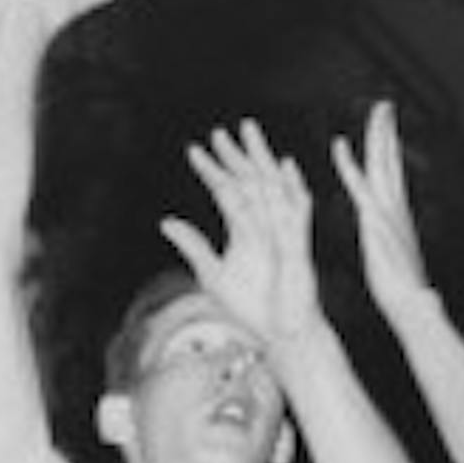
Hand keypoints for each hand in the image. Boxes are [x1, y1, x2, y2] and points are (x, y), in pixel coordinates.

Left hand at [159, 120, 321, 352]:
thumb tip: (165, 222)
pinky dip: (294, 188)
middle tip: (218, 132)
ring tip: (249, 132)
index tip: (193, 152)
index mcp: (244, 230)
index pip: (224, 193)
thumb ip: (194, 246)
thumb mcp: (214, 274)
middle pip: (248, 181)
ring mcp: (282, 232)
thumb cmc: (252, 307)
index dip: (210, 172)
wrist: (282, 331)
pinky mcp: (297, 245)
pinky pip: (298, 211)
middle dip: (235, 156)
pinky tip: (287, 165)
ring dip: (260, 158)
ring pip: (271, 186)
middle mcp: (263, 225)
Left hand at [331, 100, 433, 317]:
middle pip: (391, 161)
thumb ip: (395, 250)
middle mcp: (395, 209)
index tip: (387, 130)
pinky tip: (338, 146)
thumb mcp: (396, 264)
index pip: (393, 176)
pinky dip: (349, 165)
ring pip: (381, 164)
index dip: (389, 151)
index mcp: (398, 217)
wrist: (413, 306)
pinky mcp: (374, 223)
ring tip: (378, 109)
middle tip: (385, 105)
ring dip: (379, 136)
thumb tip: (398, 250)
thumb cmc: (404, 293)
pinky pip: (358, 187)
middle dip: (387, 132)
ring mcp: (387, 213)